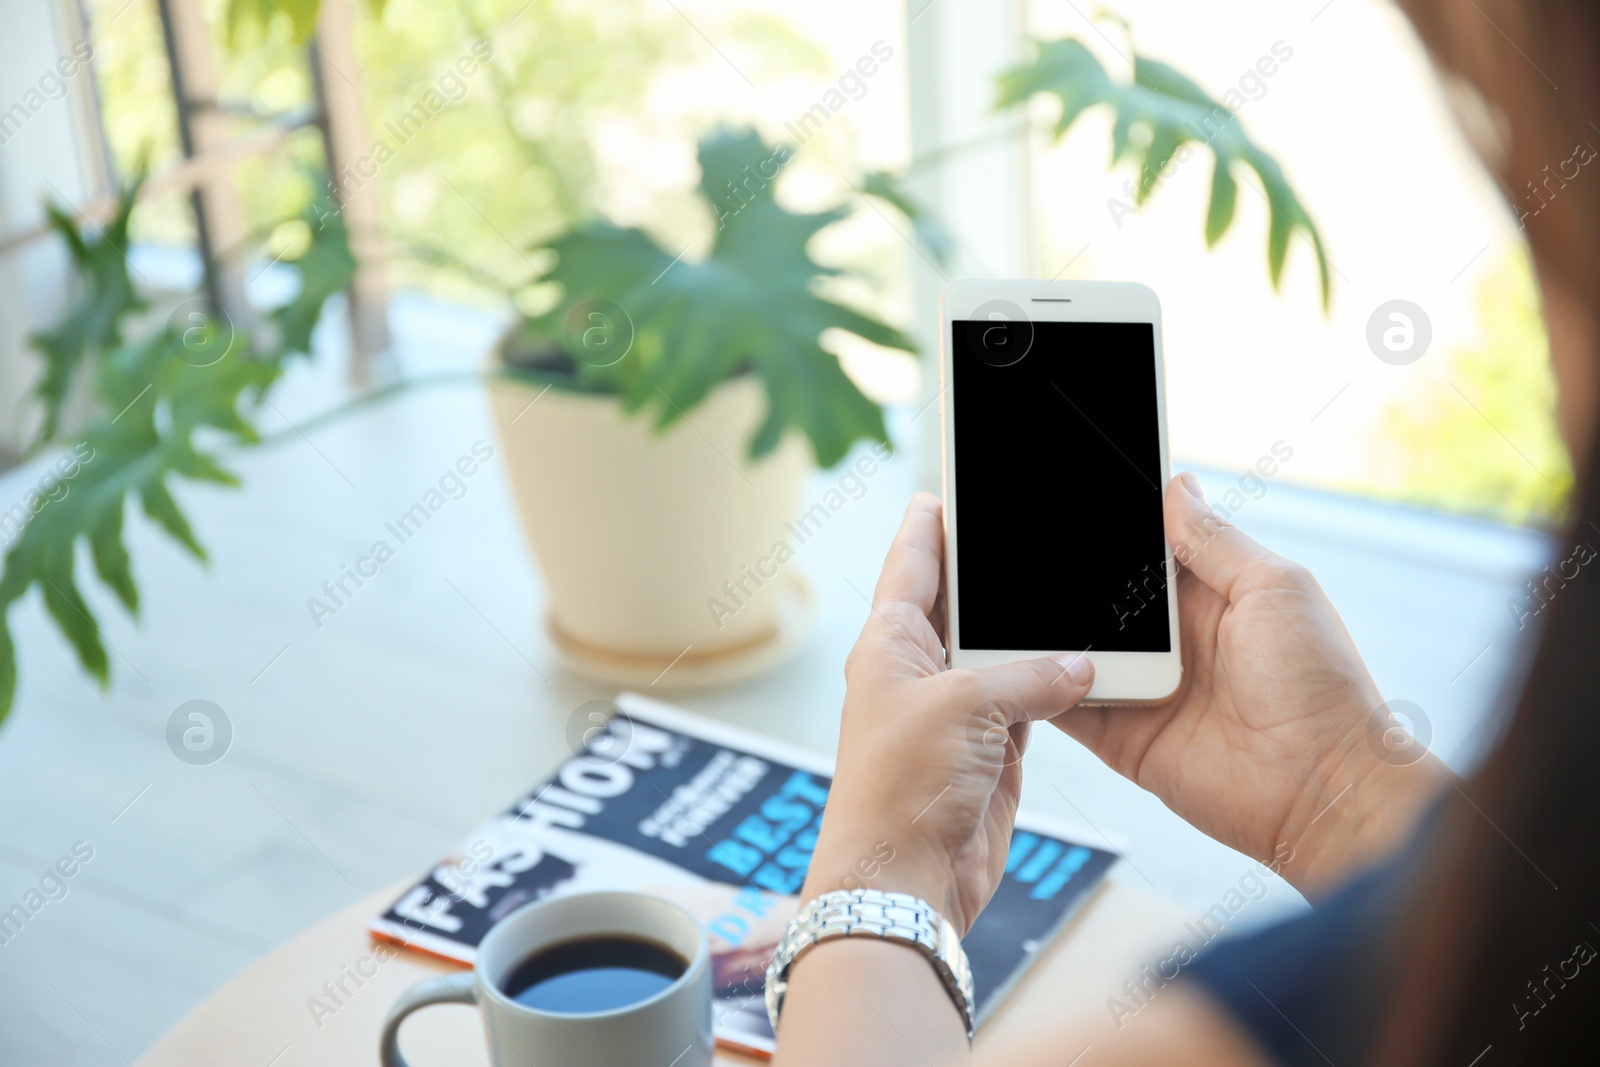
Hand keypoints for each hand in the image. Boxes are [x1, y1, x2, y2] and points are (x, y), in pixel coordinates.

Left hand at [803, 494, 1094, 933]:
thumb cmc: (903, 785)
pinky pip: (1029, 703)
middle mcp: (919, 671)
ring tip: (1074, 593)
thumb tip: (1077, 667)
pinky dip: (1055, 687)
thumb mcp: (966, 707)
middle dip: (997, 575)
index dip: (932, 523)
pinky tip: (1084, 667)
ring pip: (1002, 655)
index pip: (913, 563)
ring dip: (1034, 636)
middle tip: (1033, 534)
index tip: (950, 488)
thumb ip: (1029, 675)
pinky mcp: (988, 751)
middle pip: (963, 604)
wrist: (904, 877)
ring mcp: (955, 713)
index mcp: (890, 643)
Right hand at [1051, 473, 1450, 893]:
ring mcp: (1143, 687)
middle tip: (1019, 547)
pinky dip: (1037, 686)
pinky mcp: (1122, 736)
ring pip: (1073, 646)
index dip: (1112, 523)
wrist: (1324, 790)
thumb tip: (1176, 483)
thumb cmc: (1322, 688)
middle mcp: (1171, 640)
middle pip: (1099, 595)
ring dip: (1044, 628)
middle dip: (1063, 575)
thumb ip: (1215, 540)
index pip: (1144, 547)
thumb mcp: (1276, 589)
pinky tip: (1010, 662)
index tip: (1069, 493)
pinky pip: (1065, 705)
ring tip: (1001, 600)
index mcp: (1208, 595)